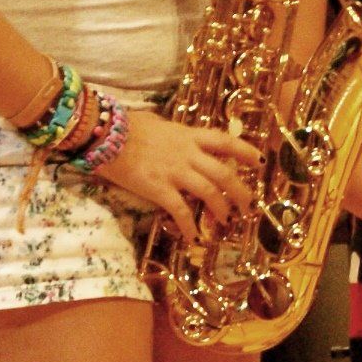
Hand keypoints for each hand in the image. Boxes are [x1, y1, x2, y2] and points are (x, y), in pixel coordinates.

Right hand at [94, 105, 260, 240]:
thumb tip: (179, 134)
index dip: (246, 151)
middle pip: (225, 173)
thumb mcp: (157, 124)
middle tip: (249, 207)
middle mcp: (187, 153)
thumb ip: (174, 133)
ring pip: (210, 192)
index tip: (259, 162)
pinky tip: (194, 238)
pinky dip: (190, 226)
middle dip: (241, 192)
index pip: (225, 141)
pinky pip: (181, 211)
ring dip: (222, 209)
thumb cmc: (125, 126)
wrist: (102, 135)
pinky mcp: (158, 188)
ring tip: (227, 222)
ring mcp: (174, 171)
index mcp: (188, 135)